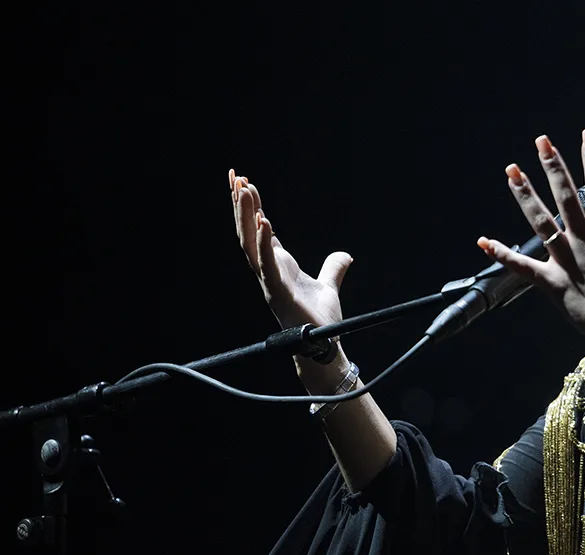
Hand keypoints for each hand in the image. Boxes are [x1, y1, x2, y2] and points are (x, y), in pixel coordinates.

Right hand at [229, 169, 352, 332]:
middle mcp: (268, 270)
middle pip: (248, 230)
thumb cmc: (320, 319)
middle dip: (240, 203)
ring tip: (243, 188)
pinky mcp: (278, 290)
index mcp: (278, 265)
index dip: (252, 207)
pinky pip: (268, 262)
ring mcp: (270, 280)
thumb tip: (346, 256)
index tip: (245, 183)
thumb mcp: (329, 285)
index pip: (260, 230)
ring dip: (246, 215)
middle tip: (235, 176)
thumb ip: (334, 268)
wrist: (323, 344)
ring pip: (251, 242)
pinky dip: (264, 241)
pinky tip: (264, 220)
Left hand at [478, 130, 584, 343]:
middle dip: (552, 165)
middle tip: (540, 141)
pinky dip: (502, 255)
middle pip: (564, 195)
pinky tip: (483, 242)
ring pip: (540, 222)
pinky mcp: (551, 281)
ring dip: (525, 195)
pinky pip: (521, 267)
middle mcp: (582, 239)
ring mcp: (565, 258)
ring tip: (511, 172)